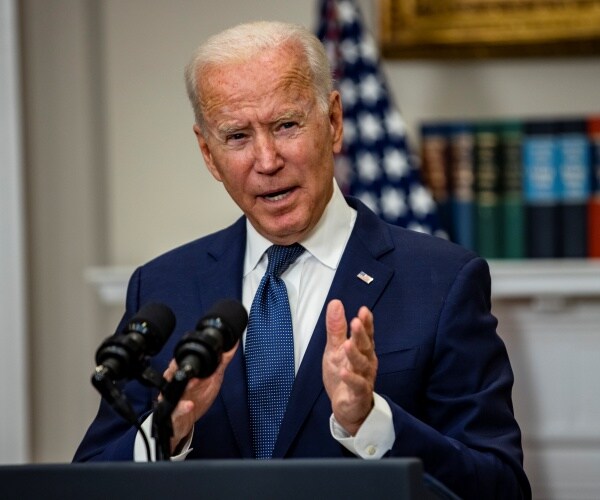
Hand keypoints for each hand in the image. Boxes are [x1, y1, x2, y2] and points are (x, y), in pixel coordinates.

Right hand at [161, 343, 238, 453]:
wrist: (184, 421)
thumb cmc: (197, 398)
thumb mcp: (213, 380)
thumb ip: (221, 363)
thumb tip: (233, 346)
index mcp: (186, 373)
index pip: (182, 360)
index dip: (187, 355)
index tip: (197, 350)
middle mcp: (177, 383)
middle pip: (174, 372)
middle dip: (183, 368)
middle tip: (193, 366)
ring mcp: (173, 398)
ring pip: (173, 388)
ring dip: (184, 385)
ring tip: (193, 382)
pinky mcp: (173, 413)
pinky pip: (175, 410)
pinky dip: (182, 407)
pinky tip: (189, 405)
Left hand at [322, 299, 376, 435]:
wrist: (348, 407)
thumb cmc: (344, 374)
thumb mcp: (335, 348)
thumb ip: (337, 328)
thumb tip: (336, 303)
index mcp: (363, 349)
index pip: (366, 333)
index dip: (366, 323)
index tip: (364, 310)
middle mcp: (367, 362)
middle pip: (365, 346)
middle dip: (362, 334)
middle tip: (356, 321)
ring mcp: (365, 378)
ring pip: (362, 364)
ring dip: (355, 354)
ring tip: (347, 344)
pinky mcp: (359, 394)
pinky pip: (357, 385)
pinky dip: (351, 378)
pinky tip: (344, 372)